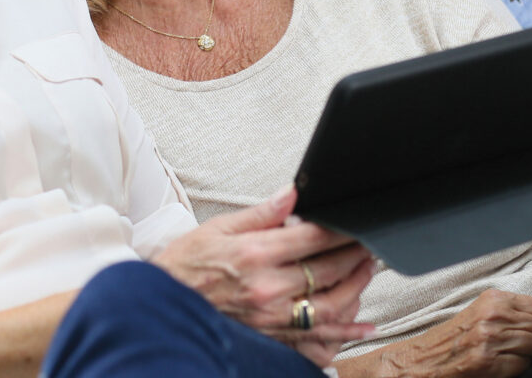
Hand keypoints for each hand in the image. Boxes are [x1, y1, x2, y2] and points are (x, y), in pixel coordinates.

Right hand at [151, 186, 376, 365]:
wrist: (164, 306)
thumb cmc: (186, 266)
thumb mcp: (219, 229)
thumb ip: (260, 214)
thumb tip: (291, 194)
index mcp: (254, 255)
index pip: (311, 238)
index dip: (338, 229)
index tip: (353, 221)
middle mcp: (267, 288)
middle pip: (326, 270)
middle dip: (354, 255)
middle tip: (368, 243)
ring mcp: (271, 318)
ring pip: (329, 305)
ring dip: (356, 287)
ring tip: (367, 270)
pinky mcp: (271, 337)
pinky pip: (317, 337)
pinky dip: (344, 332)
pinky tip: (362, 326)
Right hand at [359, 290, 531, 377]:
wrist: (425, 359)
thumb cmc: (454, 338)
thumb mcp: (481, 312)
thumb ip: (509, 310)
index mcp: (493, 299)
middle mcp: (493, 315)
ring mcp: (491, 338)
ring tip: (522, 357)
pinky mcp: (488, 361)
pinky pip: (525, 364)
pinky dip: (522, 367)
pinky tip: (509, 366)